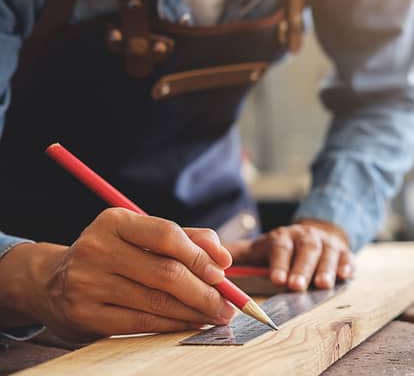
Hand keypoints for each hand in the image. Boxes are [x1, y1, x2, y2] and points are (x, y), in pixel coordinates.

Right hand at [0, 208, 234, 341]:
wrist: (52, 283)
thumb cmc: (115, 256)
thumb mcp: (142, 237)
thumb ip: (187, 239)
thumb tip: (223, 259)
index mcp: (115, 222)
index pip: (167, 235)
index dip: (200, 255)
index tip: (223, 273)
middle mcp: (97, 249)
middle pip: (166, 272)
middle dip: (205, 291)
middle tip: (228, 304)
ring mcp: (87, 283)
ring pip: (157, 301)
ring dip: (194, 311)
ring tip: (216, 315)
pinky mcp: (85, 315)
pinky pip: (141, 323)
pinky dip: (173, 325)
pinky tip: (192, 323)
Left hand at [224, 219, 353, 290]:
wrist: (315, 234)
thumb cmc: (282, 248)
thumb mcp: (261, 248)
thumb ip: (239, 254)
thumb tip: (210, 259)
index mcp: (283, 237)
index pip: (281, 247)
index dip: (280, 263)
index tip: (276, 279)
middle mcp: (306, 238)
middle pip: (305, 250)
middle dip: (301, 268)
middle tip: (296, 286)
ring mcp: (327, 245)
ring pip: (327, 254)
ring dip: (325, 269)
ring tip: (322, 285)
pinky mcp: (343, 253)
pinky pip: (347, 258)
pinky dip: (346, 267)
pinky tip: (344, 276)